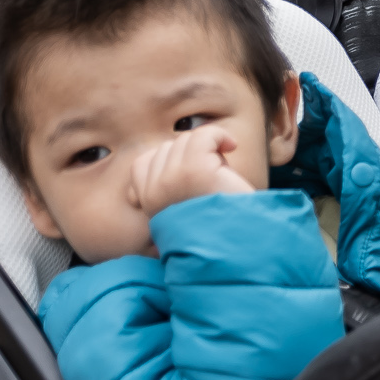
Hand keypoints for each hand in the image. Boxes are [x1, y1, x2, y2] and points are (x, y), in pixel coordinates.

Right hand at [128, 127, 252, 216]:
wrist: (237, 244)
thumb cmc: (219, 226)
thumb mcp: (184, 210)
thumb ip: (171, 187)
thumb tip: (169, 155)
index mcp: (149, 204)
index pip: (141, 164)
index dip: (167, 159)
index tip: (190, 168)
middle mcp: (155, 191)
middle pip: (167, 148)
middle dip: (191, 154)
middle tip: (213, 173)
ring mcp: (172, 179)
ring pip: (185, 141)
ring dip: (207, 149)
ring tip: (221, 170)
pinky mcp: (196, 170)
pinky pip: (203, 135)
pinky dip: (219, 136)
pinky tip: (231, 146)